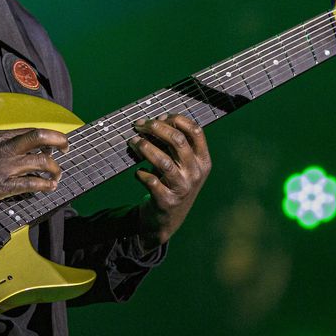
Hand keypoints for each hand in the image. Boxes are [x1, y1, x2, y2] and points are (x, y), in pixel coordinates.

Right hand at [0, 128, 67, 208]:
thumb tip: (1, 146)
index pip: (30, 132)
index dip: (47, 136)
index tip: (54, 142)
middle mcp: (4, 149)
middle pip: (41, 139)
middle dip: (60, 142)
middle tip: (66, 149)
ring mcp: (4, 168)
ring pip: (41, 163)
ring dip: (55, 169)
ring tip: (57, 176)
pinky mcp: (1, 187)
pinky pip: (31, 184)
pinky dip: (44, 186)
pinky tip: (49, 188)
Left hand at [130, 113, 211, 247]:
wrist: (168, 219)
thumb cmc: (173, 184)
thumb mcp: (183, 165)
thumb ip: (174, 145)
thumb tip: (156, 120)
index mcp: (203, 161)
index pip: (196, 131)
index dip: (176, 119)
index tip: (159, 116)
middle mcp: (196, 173)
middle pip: (178, 141)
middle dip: (156, 128)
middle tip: (140, 126)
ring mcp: (182, 188)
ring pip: (163, 161)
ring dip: (144, 147)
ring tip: (133, 142)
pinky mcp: (167, 200)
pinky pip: (151, 181)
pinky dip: (140, 173)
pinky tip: (137, 172)